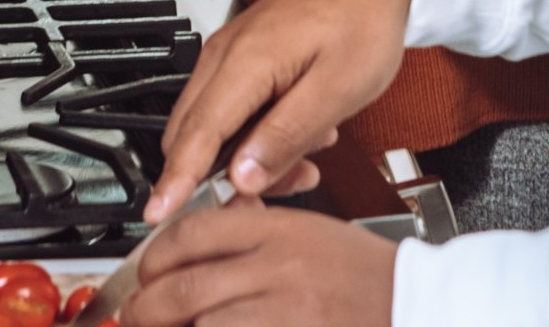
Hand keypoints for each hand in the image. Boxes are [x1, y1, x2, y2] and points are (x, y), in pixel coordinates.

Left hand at [124, 200, 395, 326]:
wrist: (416, 306)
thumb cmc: (368, 276)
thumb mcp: (312, 234)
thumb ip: (260, 231)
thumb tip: (202, 238)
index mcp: (280, 231)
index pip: (194, 233)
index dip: (154, 255)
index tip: (144, 273)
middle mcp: (278, 270)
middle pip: (183, 288)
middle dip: (144, 308)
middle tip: (132, 316)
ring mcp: (283, 312)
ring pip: (200, 323)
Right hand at [150, 0, 413, 220]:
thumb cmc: (363, 20)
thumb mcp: (337, 90)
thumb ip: (286, 135)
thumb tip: (242, 175)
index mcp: (247, 60)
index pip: (197, 134)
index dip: (177, 180)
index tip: (158, 212)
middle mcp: (226, 54)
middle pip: (195, 134)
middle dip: (222, 177)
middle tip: (272, 193)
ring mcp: (230, 53)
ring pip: (213, 125)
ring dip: (246, 156)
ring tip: (304, 160)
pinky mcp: (242, 57)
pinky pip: (230, 109)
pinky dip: (254, 134)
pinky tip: (297, 134)